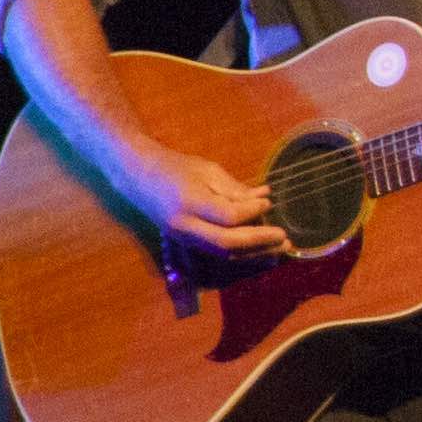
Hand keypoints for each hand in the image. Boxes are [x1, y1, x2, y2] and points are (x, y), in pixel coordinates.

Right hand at [129, 137, 290, 260]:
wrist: (137, 176)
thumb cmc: (175, 167)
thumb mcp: (207, 170)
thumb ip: (235, 188)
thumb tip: (265, 198)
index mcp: (190, 202)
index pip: (228, 217)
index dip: (253, 212)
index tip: (268, 204)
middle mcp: (184, 226)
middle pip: (226, 243)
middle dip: (259, 242)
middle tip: (285, 238)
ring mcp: (182, 238)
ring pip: (222, 254)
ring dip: (254, 254)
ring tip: (280, 249)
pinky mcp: (184, 243)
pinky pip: (216, 253)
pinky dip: (241, 254)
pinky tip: (262, 251)